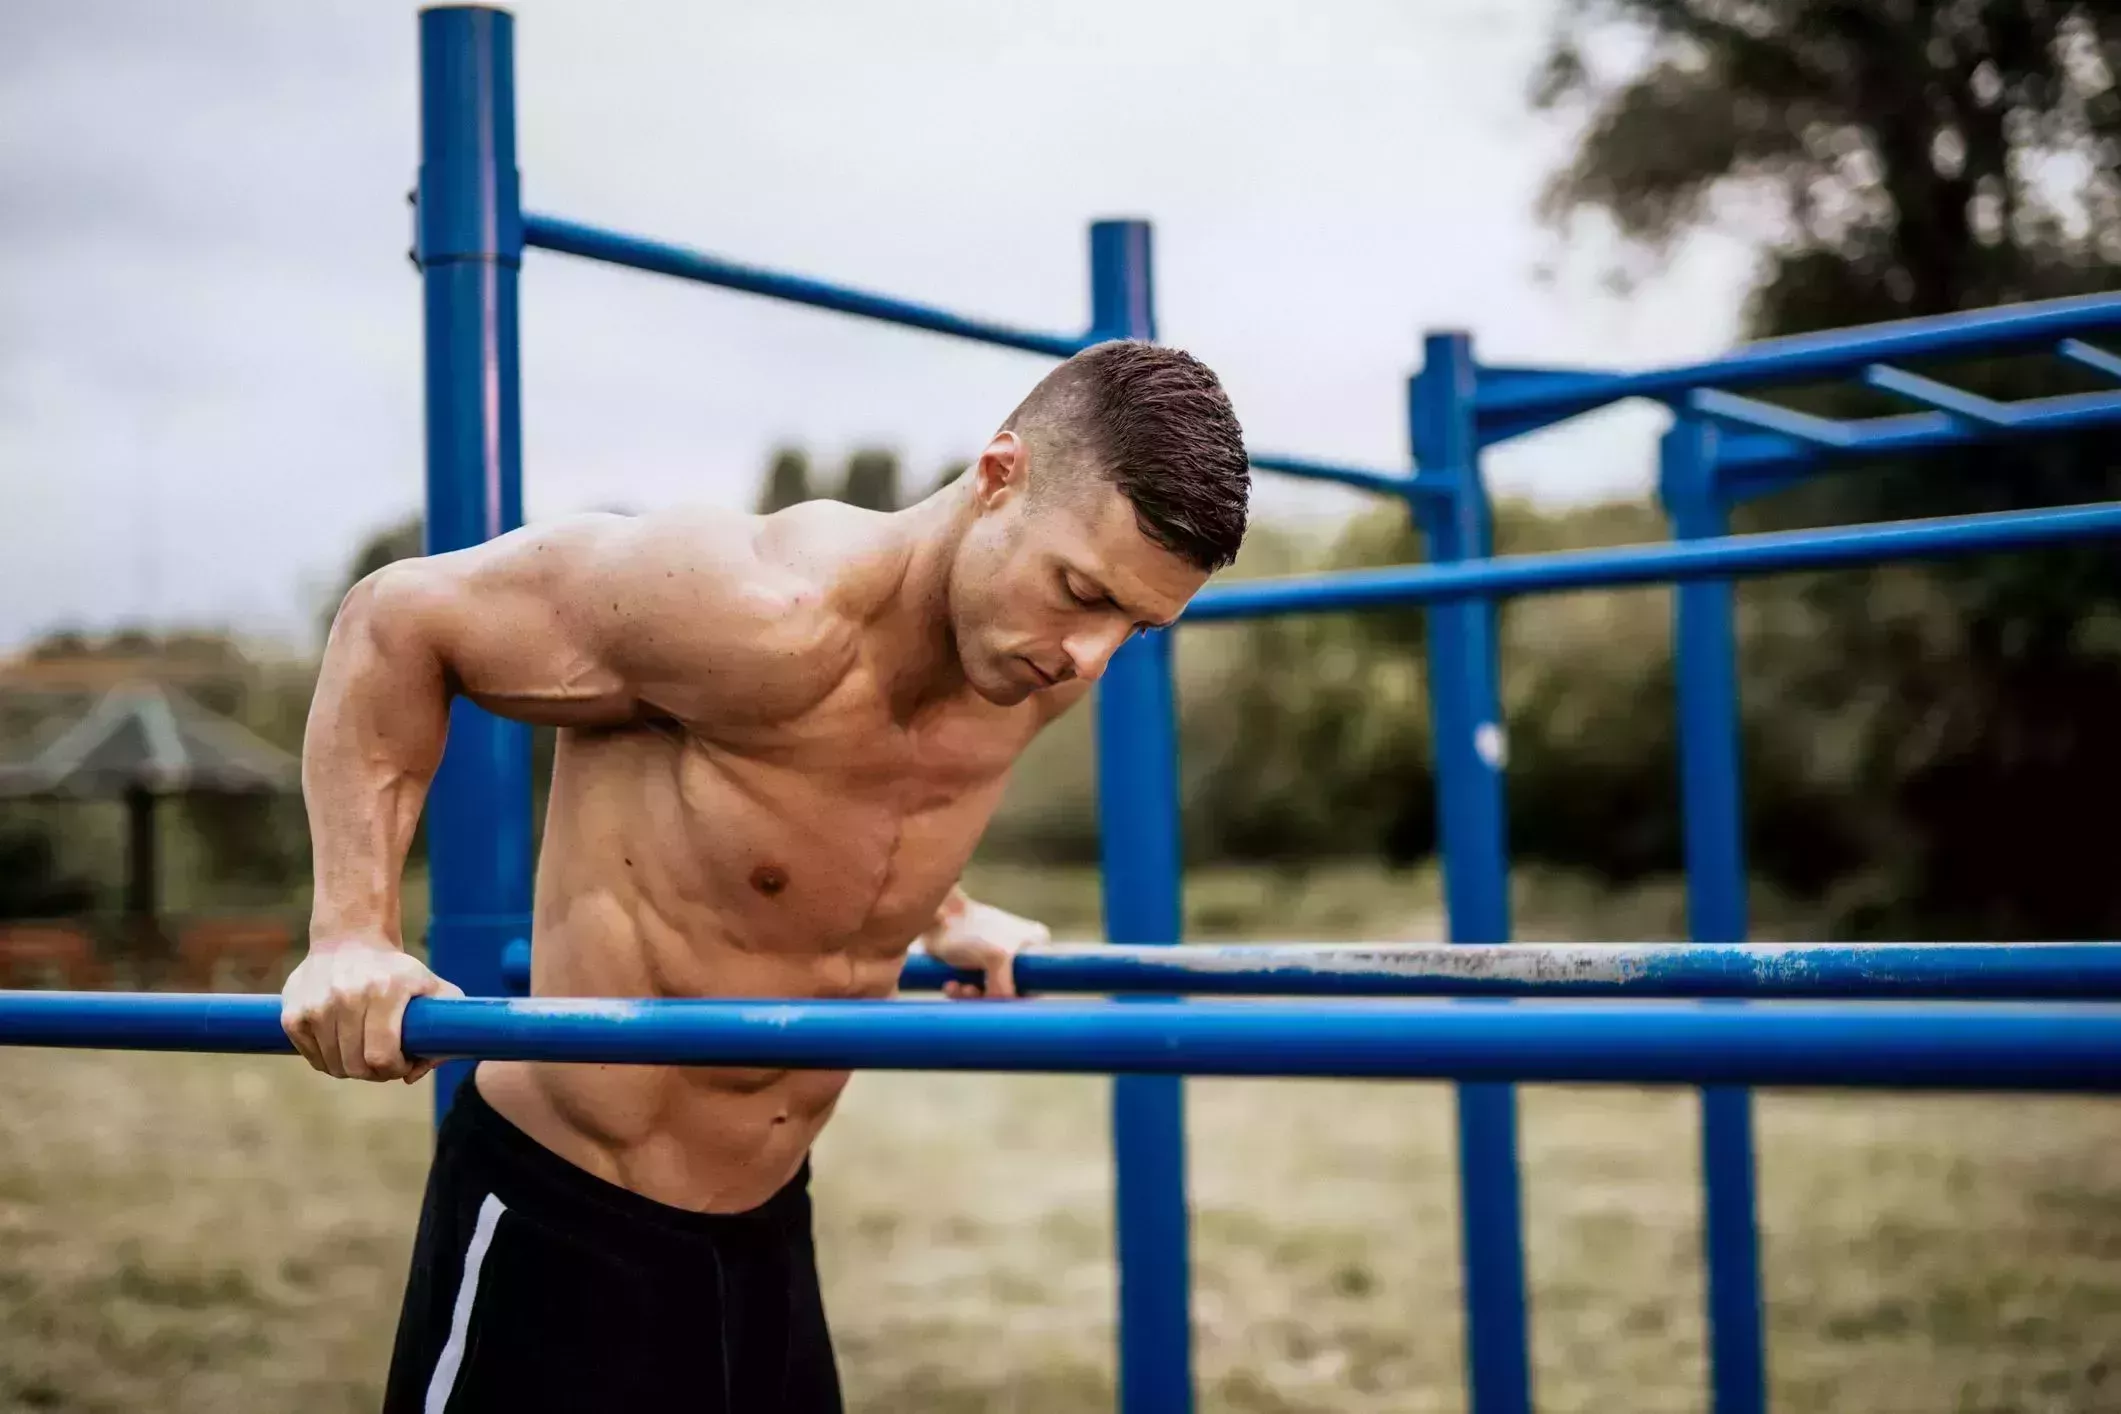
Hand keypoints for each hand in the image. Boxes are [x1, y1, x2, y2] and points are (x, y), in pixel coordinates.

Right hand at [281, 935, 463, 1082]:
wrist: (350, 939)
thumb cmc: (396, 971)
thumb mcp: (431, 987)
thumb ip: (444, 1030)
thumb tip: (413, 1074)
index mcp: (384, 991)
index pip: (381, 1056)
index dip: (394, 1069)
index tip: (402, 1062)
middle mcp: (346, 996)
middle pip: (356, 1066)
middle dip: (375, 1072)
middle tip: (383, 1060)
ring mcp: (315, 1005)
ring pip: (333, 1065)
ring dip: (351, 1067)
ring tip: (364, 1050)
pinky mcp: (292, 1013)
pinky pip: (312, 1057)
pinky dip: (328, 1059)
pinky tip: (342, 1043)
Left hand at [922, 896, 1048, 1000]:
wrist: (935, 916)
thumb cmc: (969, 929)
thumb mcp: (997, 958)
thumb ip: (1006, 990)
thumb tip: (1003, 1013)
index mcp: (1036, 943)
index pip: (1038, 981)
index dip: (1023, 998)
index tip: (1004, 1005)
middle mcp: (1019, 952)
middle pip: (1013, 991)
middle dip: (991, 997)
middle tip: (973, 992)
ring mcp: (996, 959)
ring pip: (990, 993)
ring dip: (972, 996)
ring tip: (960, 988)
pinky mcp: (974, 965)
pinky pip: (973, 989)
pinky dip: (961, 992)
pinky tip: (951, 985)